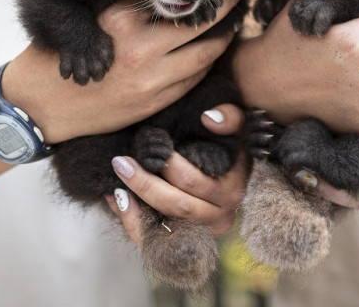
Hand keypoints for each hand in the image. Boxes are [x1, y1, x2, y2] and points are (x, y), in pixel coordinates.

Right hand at [3, 0, 243, 141]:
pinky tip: (211, 51)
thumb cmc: (64, 52)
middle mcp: (141, 48)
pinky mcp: (153, 103)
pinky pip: (193, 80)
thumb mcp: (93, 19)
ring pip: (205, 54)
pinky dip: (207, 63)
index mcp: (122, 19)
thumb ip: (129, 7)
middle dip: (226, 6)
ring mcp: (150, 80)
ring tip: (233, 20)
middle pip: (200, 23)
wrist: (41, 105)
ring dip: (223, 37)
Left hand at [104, 104, 247, 243]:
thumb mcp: (241, 130)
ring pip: (165, 225)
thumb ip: (232, 118)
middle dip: (145, 183)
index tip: (150, 144)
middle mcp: (219, 216)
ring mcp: (202, 232)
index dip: (169, 165)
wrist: (233, 176)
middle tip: (122, 161)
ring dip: (136, 205)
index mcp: (231, 190)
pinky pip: (154, 239)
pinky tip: (117, 199)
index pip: (194, 181)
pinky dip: (132, 222)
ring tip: (116, 183)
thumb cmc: (234, 148)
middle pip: (177, 204)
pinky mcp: (185, 241)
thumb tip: (209, 118)